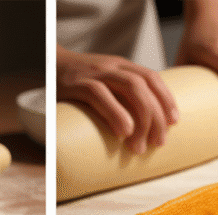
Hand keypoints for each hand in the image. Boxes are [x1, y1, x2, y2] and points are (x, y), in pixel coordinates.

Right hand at [57, 46, 178, 153]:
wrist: (43, 64)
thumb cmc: (74, 85)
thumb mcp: (101, 86)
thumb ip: (117, 100)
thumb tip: (136, 135)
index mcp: (120, 66)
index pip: (152, 77)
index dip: (166, 99)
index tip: (175, 122)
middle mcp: (111, 66)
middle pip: (144, 86)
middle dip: (157, 116)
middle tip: (158, 144)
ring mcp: (94, 72)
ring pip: (129, 87)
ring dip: (141, 118)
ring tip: (140, 147)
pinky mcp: (76, 84)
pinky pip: (99, 95)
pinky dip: (115, 113)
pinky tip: (123, 132)